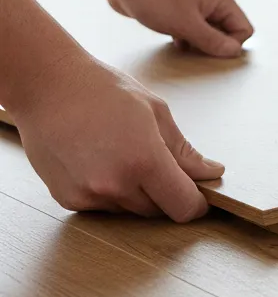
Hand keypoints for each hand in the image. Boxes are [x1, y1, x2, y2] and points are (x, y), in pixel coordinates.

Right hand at [15, 51, 220, 221]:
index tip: (199, 195)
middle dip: (167, 193)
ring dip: (138, 192)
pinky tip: (102, 160)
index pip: (183, 206)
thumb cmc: (103, 90)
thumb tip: (211, 172)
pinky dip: (111, 192)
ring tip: (124, 152)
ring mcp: (88, 196)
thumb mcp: (156, 112)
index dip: (196, 203)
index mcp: (144, 161)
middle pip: (158, 210)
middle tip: (159, 161)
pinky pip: (104, 207)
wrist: (47, 86)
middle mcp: (115, 186)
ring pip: (131, 210)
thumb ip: (184, 151)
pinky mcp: (68, 199)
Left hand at [105, 0, 253, 57]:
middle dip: (215, 45)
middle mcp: (213, 1)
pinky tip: (175, 42)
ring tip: (183, 46)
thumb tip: (234, 52)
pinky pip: (194, 31)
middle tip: (195, 50)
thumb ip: (213, 41)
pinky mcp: (181, 11)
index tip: (211, 51)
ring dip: (200, 44)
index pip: (243, 29)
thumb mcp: (186, 25)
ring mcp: (197, 6)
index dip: (231, 44)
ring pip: (210, 33)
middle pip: (228, 32)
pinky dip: (187, 39)